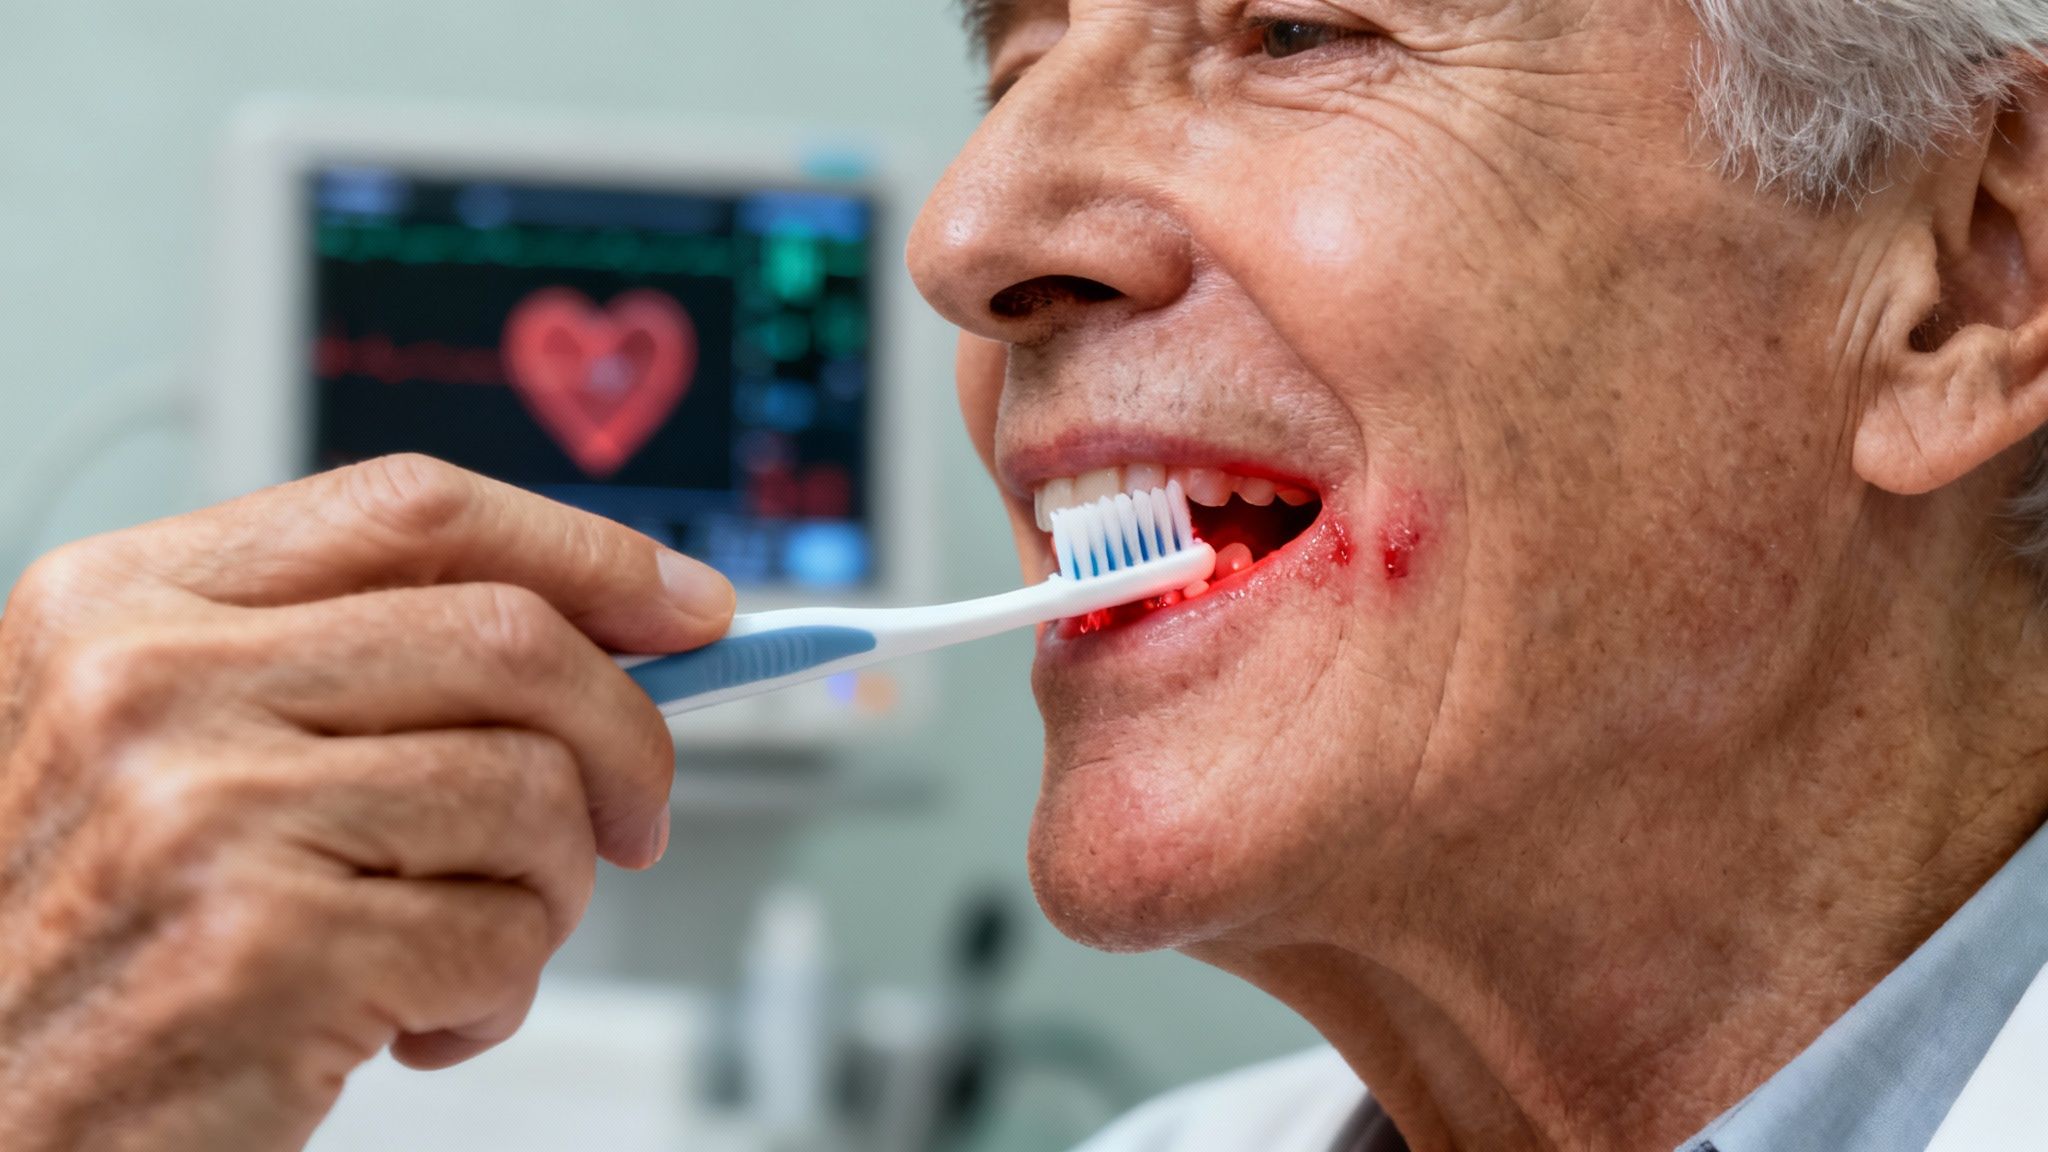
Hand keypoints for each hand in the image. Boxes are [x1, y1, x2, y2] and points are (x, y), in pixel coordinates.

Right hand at [0, 455, 734, 1151]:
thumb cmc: (103, 935)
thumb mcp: (170, 745)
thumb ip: (355, 663)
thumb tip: (618, 628)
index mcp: (126, 600)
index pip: (418, 510)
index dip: (587, 553)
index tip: (690, 607)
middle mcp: (150, 684)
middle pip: (513, 640)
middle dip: (624, 737)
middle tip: (633, 816)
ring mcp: (201, 812)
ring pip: (532, 793)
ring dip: (552, 891)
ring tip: (465, 945)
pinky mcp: (262, 950)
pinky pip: (503, 935)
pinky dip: (499, 991)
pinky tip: (411, 1021)